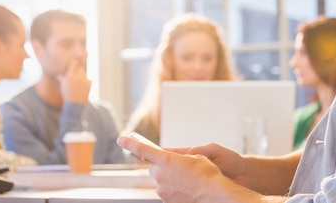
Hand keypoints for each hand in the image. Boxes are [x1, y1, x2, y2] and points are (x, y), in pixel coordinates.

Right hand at [57, 60, 90, 102]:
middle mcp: (78, 77)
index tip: (73, 64)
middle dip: (78, 69)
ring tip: (78, 82)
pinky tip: (82, 86)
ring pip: (84, 73)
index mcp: (70, 76)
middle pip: (80, 67)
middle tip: (75, 73)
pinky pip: (88, 79)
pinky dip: (85, 81)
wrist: (75, 104)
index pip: (74, 63)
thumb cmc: (67, 95)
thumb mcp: (63, 86)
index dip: (74, 63)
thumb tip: (59, 76)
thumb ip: (62, 79)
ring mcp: (84, 80)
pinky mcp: (89, 83)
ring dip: (81, 75)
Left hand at [117, 135, 248, 202]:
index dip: (130, 144)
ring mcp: (162, 190)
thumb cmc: (208, 175)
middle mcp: (161, 175)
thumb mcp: (197, 157)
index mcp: (166, 160)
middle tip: (178, 167)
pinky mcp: (167, 200)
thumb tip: (175, 162)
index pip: (143, 150)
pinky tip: (187, 188)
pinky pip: (167, 191)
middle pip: (154, 168)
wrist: (215, 195)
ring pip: (161, 180)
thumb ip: (180, 157)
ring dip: (170, 179)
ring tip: (188, 180)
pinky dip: (174, 189)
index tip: (121, 139)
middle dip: (162, 166)